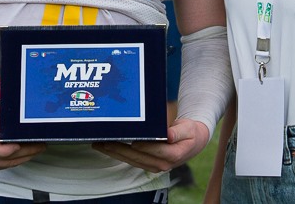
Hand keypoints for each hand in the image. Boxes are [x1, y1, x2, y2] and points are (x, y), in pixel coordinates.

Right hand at [0, 101, 45, 170]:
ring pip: (7, 163)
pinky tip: (28, 152)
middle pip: (3, 158)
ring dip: (24, 157)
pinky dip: (19, 159)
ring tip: (38, 148)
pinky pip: (6, 165)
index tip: (19, 145)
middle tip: (39, 144)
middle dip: (24, 152)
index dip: (6, 149)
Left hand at [93, 118, 209, 172]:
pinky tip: (109, 148)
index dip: (140, 143)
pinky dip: (119, 154)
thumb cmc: (190, 132)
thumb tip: (167, 134)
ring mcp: (155, 166)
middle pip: (137, 156)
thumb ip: (178, 132)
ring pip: (131, 160)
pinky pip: (132, 160)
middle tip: (103, 141)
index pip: (153, 149)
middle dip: (119, 149)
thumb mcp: (189, 129)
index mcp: (173, 154)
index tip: (128, 137)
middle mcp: (163, 164)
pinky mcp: (149, 164)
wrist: (194, 142)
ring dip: (115, 152)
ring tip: (100, 144)